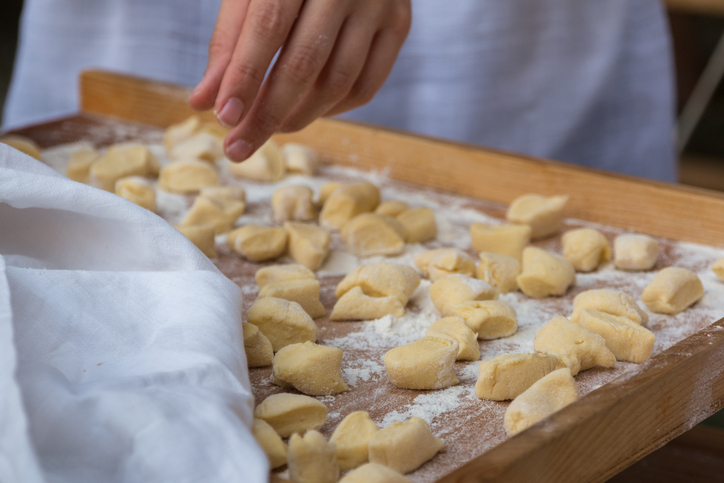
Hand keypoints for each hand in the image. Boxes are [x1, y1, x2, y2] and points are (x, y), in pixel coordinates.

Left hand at [188, 0, 410, 161]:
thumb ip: (229, 42)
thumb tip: (204, 103)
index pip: (268, 26)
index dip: (245, 76)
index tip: (224, 117)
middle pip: (305, 63)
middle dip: (267, 113)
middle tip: (238, 147)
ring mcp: (380, 4)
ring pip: (339, 81)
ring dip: (299, 116)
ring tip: (270, 127)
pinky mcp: (399, 23)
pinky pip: (367, 85)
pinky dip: (333, 109)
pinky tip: (307, 111)